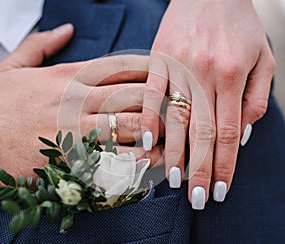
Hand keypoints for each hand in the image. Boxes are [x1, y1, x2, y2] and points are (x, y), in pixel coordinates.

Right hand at [0, 26, 162, 188]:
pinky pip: (123, 161)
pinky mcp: (76, 163)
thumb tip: (64, 29)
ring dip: (160, 131)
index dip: (154, 68)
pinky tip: (150, 160)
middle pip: (140, 94)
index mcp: (70, 76)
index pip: (126, 65)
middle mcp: (79, 101)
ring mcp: (80, 132)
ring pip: (137, 126)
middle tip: (176, 108)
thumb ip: (41, 44)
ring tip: (171, 136)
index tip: (167, 75)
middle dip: (164, 100)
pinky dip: (143, 161)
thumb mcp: (13, 67)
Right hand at [141, 0, 274, 207]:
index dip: (225, 164)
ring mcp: (178, 67)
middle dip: (200, 170)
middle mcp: (204, 75)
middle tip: (197, 198)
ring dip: (174, 152)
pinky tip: (149, 142)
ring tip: (174, 180)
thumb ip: (254, 100)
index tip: (221, 189)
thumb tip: (239, 135)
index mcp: (232, 76)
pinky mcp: (158, 59)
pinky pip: (151, 92)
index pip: (227, 132)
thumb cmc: (239, 26)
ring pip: (175, 118)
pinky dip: (150, 118)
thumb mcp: (262, 59)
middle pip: (201, 133)